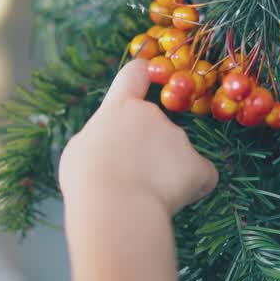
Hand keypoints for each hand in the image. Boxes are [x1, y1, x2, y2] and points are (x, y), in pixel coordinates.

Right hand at [58, 60, 217, 214]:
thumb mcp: (79, 150)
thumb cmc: (87, 179)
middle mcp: (153, 115)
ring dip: (165, 169)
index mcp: (120, 108)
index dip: (140, 75)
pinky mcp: (198, 165)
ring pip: (175, 153)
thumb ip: (100, 139)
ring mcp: (179, 138)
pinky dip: (191, 186)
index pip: (134, 76)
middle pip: (154, 125)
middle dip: (147, 147)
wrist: (116, 206)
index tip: (145, 74)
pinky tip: (172, 200)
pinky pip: (200, 175)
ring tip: (144, 195)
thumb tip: (108, 145)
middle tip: (129, 176)